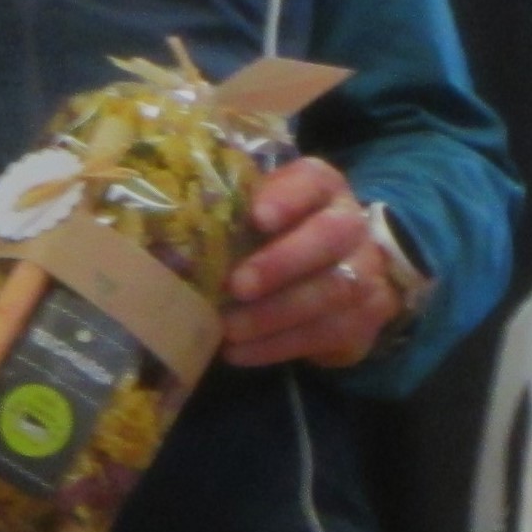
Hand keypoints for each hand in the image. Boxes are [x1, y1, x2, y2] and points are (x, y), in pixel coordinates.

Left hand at [223, 157, 399, 369]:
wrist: (341, 267)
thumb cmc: (278, 232)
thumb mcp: (258, 208)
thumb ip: (228, 209)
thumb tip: (165, 226)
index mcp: (322, 187)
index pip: (312, 180)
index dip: (286, 198)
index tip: (256, 218)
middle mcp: (352, 224)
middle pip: (327, 237)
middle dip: (280, 264)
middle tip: (236, 286)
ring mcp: (366, 272)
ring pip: (330, 292)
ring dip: (273, 315)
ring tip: (228, 328)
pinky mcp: (365, 317)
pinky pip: (327, 334)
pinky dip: (279, 345)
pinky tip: (241, 350)